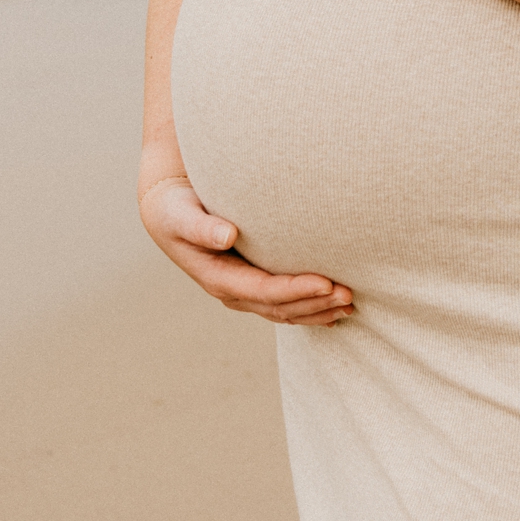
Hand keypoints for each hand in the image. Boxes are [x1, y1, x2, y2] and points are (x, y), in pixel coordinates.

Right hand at [138, 177, 353, 325]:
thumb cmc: (175, 209)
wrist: (168, 213)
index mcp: (218, 278)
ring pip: (286, 311)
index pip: (265, 291)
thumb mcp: (180, 215)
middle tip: (350, 295)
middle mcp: (233, 291)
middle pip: (280, 308)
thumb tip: (227, 235)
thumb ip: (201, 227)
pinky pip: (285, 304)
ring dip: (318, 311)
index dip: (296, 290)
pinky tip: (334, 308)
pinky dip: (311, 308)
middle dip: (316, 304)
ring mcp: (244, 292)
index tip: (327, 283)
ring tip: (351, 305)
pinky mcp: (253, 284)